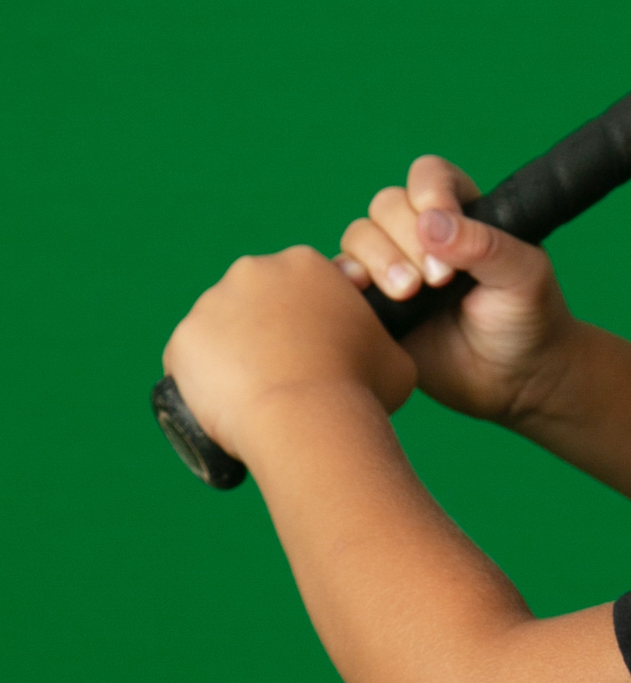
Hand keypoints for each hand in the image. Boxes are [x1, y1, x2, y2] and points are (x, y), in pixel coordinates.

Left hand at [164, 246, 416, 461]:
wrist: (308, 418)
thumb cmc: (360, 388)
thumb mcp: (394, 355)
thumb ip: (379, 340)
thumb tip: (376, 350)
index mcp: (305, 264)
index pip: (300, 287)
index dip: (307, 321)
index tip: (315, 352)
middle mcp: (253, 271)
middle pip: (254, 301)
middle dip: (264, 333)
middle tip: (284, 376)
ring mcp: (212, 303)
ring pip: (220, 331)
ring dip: (232, 356)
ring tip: (256, 397)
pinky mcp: (184, 340)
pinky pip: (191, 362)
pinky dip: (203, 382)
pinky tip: (225, 406)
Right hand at [337, 155, 575, 422]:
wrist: (515, 381)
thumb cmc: (529, 319)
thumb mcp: (524, 276)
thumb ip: (484, 245)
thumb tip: (430, 222)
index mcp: (462, 211)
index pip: (430, 176)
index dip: (430, 194)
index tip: (444, 227)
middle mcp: (422, 232)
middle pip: (387, 205)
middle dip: (405, 238)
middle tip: (438, 280)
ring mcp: (394, 265)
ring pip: (359, 236)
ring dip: (377, 259)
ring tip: (408, 293)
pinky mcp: (374, 303)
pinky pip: (341, 277)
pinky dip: (346, 280)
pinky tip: (363, 295)